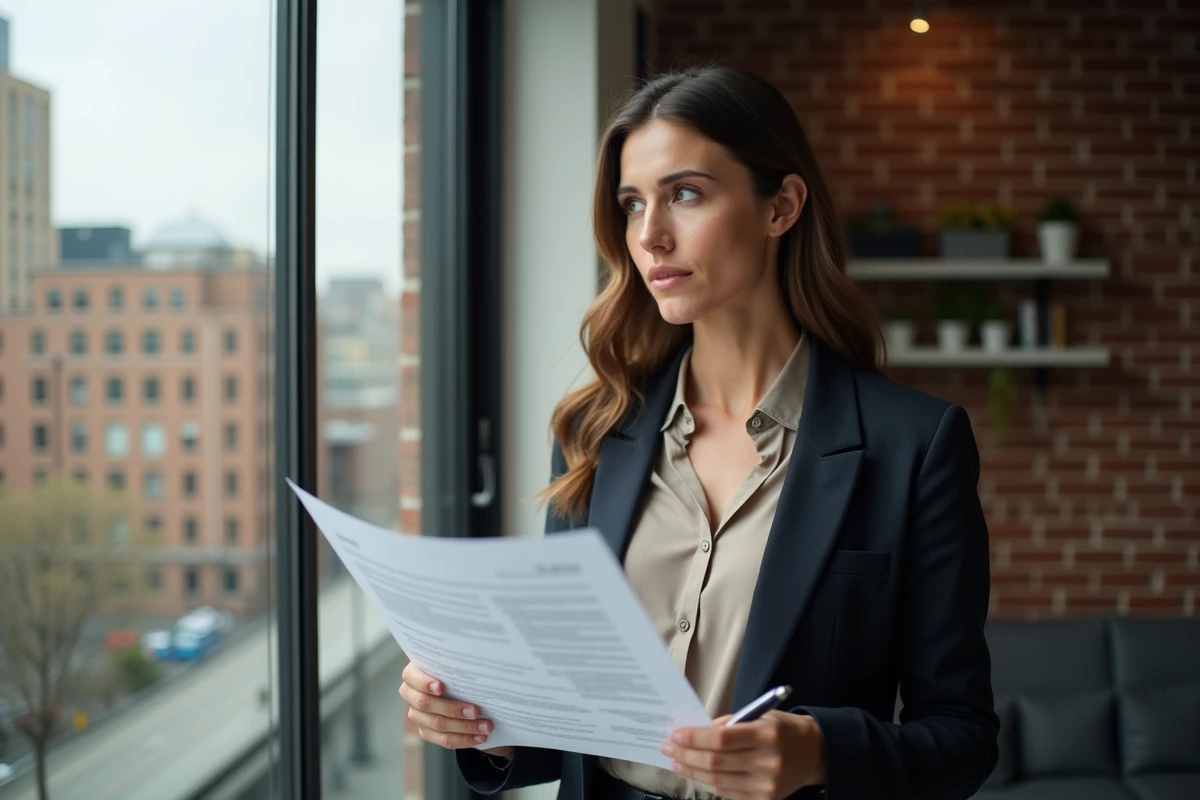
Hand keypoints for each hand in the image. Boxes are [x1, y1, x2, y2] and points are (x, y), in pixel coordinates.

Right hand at [399, 663, 512, 758]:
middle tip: (475, 711)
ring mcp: (417, 716)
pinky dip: (463, 739)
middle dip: (453, 709)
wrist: (454, 684)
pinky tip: (479, 737)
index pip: (412, 678)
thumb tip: (475, 664)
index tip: (441, 687)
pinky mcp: (426, 731)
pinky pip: (443, 740)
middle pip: (426, 704)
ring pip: (438, 725)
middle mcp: (410, 695)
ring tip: (485, 726)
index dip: (425, 683)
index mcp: (412, 674)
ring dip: (464, 727)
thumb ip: (454, 664)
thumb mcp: (451, 662)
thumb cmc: (453, 669)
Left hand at [660, 710, 825, 799]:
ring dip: (693, 772)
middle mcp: (767, 762)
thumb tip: (697, 731)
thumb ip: (730, 724)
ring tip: (677, 762)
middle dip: (686, 755)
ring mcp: (766, 785)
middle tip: (668, 748)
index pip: (721, 738)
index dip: (694, 738)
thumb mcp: (761, 716)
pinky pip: (729, 793)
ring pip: (718, 781)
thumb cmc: (783, 730)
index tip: (675, 735)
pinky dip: (710, 784)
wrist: (815, 754)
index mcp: (766, 735)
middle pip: (716, 762)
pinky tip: (697, 775)